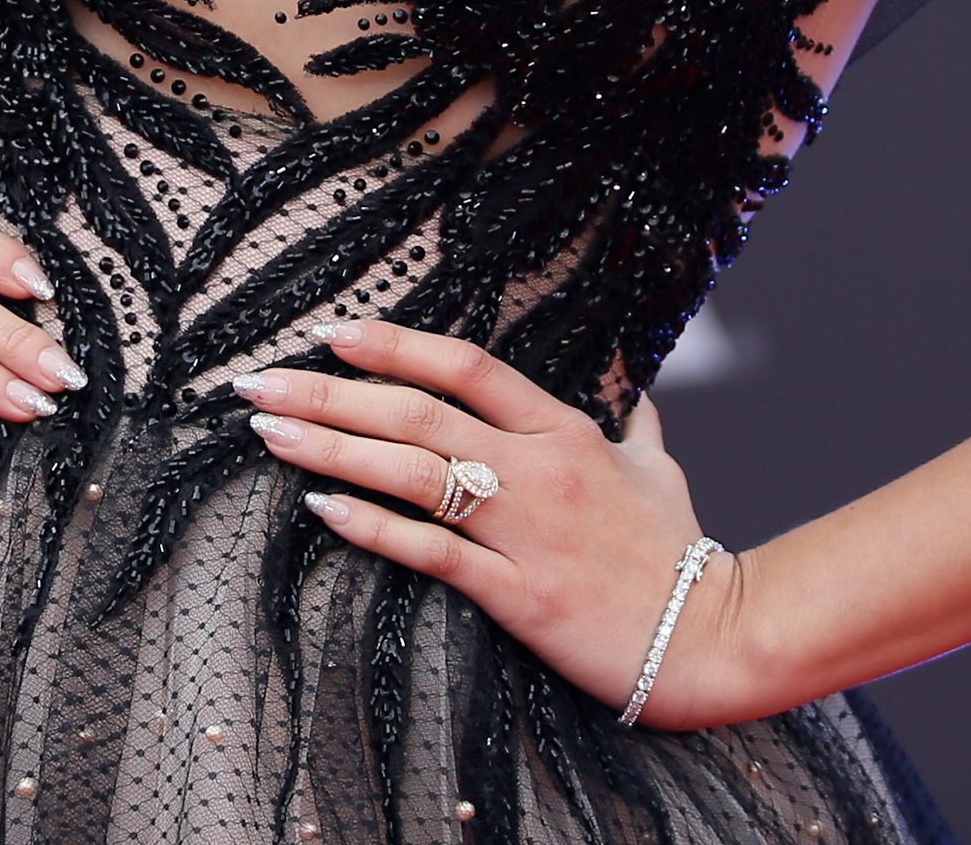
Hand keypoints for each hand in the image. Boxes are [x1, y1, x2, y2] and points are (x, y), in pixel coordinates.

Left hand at [237, 321, 765, 730]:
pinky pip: (431, 552)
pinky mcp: (517, 593)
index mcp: (564, 431)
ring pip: (411, 473)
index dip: (394, 346)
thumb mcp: (661, 469)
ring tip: (269, 430)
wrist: (711, 637)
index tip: (333, 334)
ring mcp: (524, 530)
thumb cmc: (680, 554)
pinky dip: (373, 528)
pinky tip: (322, 509)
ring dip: (332, 448)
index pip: (465, 367)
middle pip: (416, 412)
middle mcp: (536, 469)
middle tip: (259, 381)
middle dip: (328, 392)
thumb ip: (639, 425)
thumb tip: (639, 397)